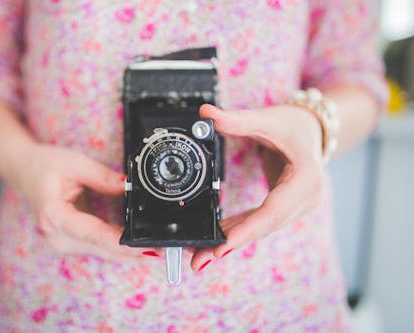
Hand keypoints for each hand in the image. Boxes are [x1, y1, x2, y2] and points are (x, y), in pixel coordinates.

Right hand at [16, 143, 162, 262]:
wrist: (24, 170)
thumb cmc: (45, 165)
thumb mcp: (76, 163)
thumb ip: (105, 177)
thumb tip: (131, 188)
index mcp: (54, 215)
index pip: (93, 234)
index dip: (121, 243)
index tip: (145, 248)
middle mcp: (57, 235)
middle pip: (101, 248)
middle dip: (133, 253)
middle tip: (163, 251)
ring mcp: (62, 242)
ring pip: (102, 252)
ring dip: (128, 254)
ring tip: (158, 251)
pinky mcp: (70, 241)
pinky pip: (98, 248)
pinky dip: (118, 248)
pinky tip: (139, 249)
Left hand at [189, 104, 324, 270]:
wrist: (313, 129)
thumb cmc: (294, 125)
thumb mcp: (268, 119)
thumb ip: (237, 119)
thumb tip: (206, 113)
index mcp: (306, 178)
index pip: (274, 210)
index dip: (248, 229)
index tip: (223, 245)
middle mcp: (306, 198)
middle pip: (265, 226)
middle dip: (233, 242)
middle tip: (200, 258)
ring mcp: (298, 206)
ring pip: (262, 228)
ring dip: (232, 241)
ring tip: (202, 254)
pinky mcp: (286, 208)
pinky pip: (260, 222)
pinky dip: (239, 230)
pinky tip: (218, 238)